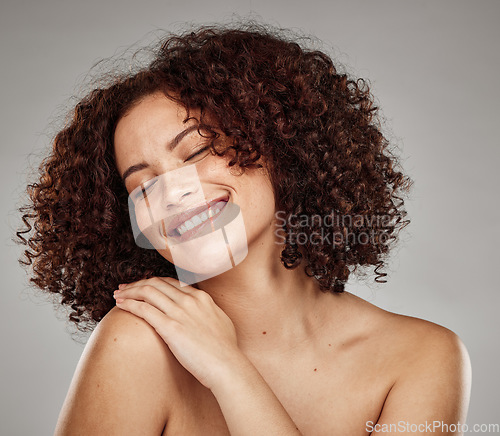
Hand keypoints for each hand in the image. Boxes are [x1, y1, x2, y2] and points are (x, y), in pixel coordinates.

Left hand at [113, 276, 242, 389]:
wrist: (227, 365)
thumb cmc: (225, 350)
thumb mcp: (220, 321)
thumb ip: (207, 312)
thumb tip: (202, 312)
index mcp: (201, 297)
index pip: (171, 282)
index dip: (154, 282)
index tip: (142, 286)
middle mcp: (190, 300)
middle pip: (157, 283)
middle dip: (137, 283)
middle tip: (124, 287)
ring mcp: (180, 312)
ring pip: (148, 292)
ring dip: (129, 291)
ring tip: (118, 294)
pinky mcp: (171, 327)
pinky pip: (144, 309)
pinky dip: (130, 304)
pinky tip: (120, 305)